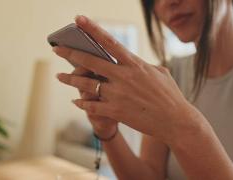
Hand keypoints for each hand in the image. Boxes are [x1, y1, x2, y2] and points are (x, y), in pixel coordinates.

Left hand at [53, 15, 193, 143]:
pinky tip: (76, 101)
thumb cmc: (170, 95)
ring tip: (59, 76)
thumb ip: (142, 65)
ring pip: (87, 84)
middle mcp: (124, 77)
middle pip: (91, 62)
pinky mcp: (116, 111)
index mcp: (135, 64)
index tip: (79, 20)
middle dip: (71, 53)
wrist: (176, 121)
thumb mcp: (160, 73)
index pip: (109, 42)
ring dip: (70, 79)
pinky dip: (82, 103)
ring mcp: (118, 95)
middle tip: (57, 49)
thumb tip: (133, 61)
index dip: (92, 29)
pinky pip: (92, 106)